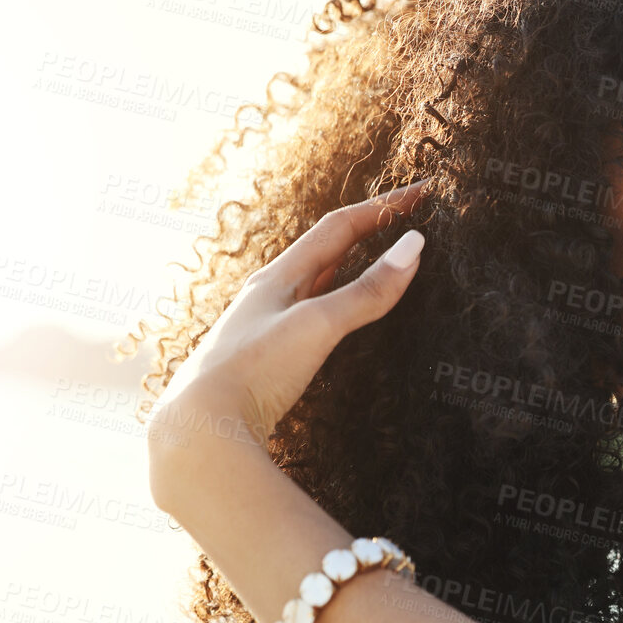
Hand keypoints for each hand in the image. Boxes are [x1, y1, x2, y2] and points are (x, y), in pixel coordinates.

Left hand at [148, 178, 432, 460]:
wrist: (200, 429)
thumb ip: (366, 291)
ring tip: (380, 261)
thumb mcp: (317, 326)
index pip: (339, 227)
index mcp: (277, 277)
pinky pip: (311, 318)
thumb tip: (414, 245)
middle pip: (325, 250)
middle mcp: (268, 295)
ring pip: (315, 284)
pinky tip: (341, 322)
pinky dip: (337, 305)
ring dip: (350, 266)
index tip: (422, 193)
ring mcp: (265, 327)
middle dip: (367, 231)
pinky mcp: (266, 362)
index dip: (383, 207)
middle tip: (405, 220)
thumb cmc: (253, 371)